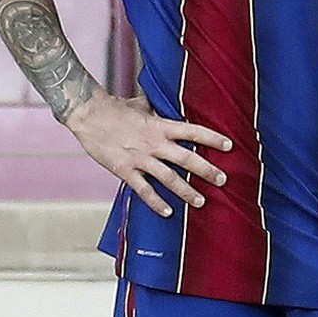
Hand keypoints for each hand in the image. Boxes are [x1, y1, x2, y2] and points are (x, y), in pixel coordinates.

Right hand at [64, 89, 231, 216]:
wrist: (88, 115)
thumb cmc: (114, 108)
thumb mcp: (140, 105)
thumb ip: (155, 110)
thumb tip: (165, 104)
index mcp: (160, 125)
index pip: (193, 132)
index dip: (212, 138)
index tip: (229, 145)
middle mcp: (154, 143)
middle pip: (186, 159)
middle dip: (207, 170)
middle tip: (223, 179)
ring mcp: (140, 158)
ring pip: (169, 178)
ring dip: (186, 191)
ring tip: (201, 201)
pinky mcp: (125, 170)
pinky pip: (143, 189)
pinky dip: (156, 202)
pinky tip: (167, 212)